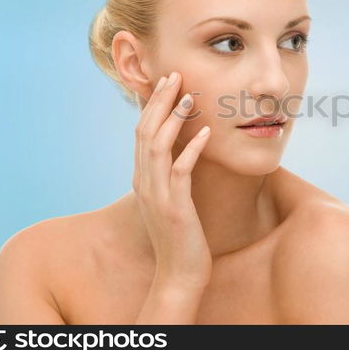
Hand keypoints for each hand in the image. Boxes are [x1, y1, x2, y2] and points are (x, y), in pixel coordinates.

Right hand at [132, 71, 212, 290]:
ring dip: (172, 119)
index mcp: (143, 178)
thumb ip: (171, 173)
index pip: (142, 132)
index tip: (167, 82)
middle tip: (174, 76)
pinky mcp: (174, 208)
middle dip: (159, 102)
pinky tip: (206, 133)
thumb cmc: (180, 234)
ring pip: (158, 147)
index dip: (153, 105)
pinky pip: (181, 172)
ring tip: (189, 97)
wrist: (179, 273)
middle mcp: (144, 183)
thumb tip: (184, 148)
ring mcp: (157, 196)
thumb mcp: (171, 198)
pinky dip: (192, 150)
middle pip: (145, 132)